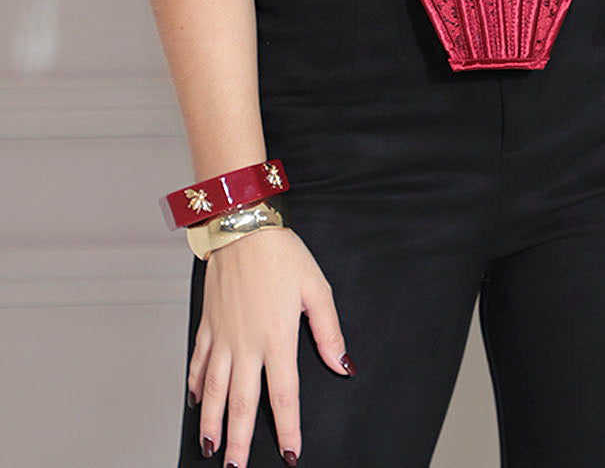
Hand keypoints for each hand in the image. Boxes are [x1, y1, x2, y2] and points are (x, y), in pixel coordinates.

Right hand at [187, 225, 353, 465]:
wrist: (242, 226)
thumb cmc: (281, 253)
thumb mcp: (317, 288)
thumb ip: (329, 332)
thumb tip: (342, 365)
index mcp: (277, 337)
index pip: (284, 395)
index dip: (287, 429)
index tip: (290, 454)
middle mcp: (246, 343)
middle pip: (241, 403)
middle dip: (240, 441)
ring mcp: (223, 335)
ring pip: (213, 390)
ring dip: (212, 422)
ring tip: (211, 449)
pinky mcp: (208, 322)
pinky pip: (197, 361)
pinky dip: (194, 384)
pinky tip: (194, 401)